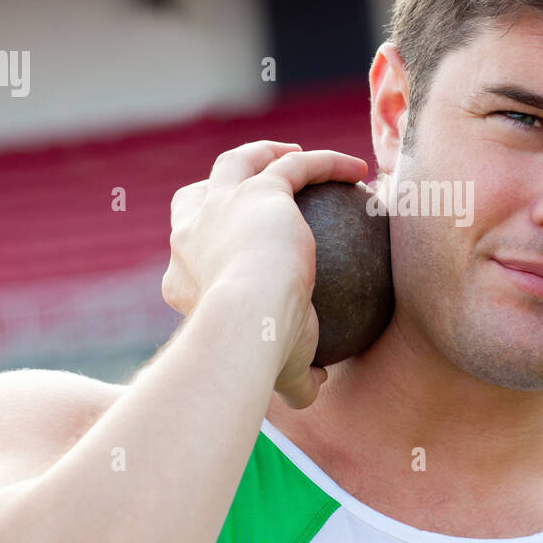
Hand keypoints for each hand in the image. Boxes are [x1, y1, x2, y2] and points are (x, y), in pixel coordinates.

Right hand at [162, 140, 369, 407]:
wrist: (248, 325)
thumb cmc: (258, 355)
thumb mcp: (279, 371)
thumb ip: (295, 380)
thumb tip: (316, 388)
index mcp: (183, 279)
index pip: (193, 253)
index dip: (210, 248)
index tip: (241, 255)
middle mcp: (191, 235)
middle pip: (196, 196)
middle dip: (216, 188)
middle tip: (255, 192)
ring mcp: (221, 207)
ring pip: (238, 163)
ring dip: (263, 153)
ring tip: (295, 156)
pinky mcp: (260, 192)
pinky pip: (295, 167)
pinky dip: (325, 163)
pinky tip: (358, 170)